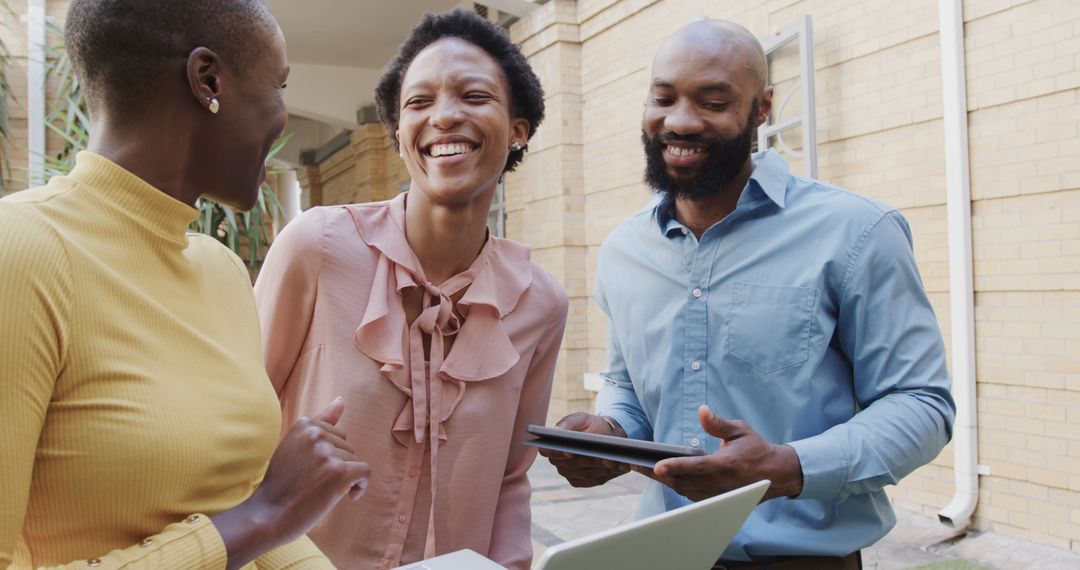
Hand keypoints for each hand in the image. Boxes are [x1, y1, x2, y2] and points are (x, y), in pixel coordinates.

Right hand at [212, 397, 370, 568]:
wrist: (267, 516)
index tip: (311, 471)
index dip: (329, 456)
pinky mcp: (339, 472)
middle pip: (347, 447)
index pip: (336, 435)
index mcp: (304, 424)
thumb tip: (341, 399)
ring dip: (345, 479)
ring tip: (321, 491)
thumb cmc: (282, 484)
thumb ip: (320, 421)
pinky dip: (360, 487)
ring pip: (355, 461)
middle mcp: (315, 433)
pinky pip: (365, 473)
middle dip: (337, 466)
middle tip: (313, 483)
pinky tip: (345, 496)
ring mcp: (327, 452)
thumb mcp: (296, 445)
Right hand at [538, 412, 629, 486]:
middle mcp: (559, 462)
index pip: (547, 451)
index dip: (556, 453)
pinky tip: (619, 466)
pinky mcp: (584, 481)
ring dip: (599, 467)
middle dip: (585, 460)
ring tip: (612, 460)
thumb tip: (557, 431)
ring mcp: (570, 474)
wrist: (607, 435)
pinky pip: (594, 479)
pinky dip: (607, 472)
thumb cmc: (591, 425)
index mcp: (552, 445)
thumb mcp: (582, 419)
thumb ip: (568, 422)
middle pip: (570, 465)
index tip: (568, 452)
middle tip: (599, 456)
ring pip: (585, 473)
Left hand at [633, 405, 802, 501]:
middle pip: (683, 482)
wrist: (774, 473)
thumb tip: (702, 411)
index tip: (657, 466)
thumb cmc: (755, 449)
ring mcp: (717, 494)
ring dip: (664, 481)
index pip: (695, 467)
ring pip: (684, 491)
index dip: (675, 466)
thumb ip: (718, 423)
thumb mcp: (740, 430)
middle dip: (658, 475)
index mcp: (725, 464)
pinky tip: (664, 477)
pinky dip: (677, 487)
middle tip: (637, 465)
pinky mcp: (716, 500)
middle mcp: (720, 483)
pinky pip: (691, 496)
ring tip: (644, 469)